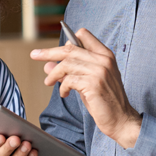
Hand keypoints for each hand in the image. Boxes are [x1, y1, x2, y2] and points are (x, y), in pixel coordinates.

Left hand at [30, 28, 141, 147]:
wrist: (121, 120)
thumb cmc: (104, 100)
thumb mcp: (86, 82)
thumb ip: (70, 71)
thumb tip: (47, 65)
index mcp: (105, 54)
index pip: (84, 35)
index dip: (67, 41)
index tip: (55, 49)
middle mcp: (103, 59)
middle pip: (70, 48)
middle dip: (49, 52)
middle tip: (34, 55)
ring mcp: (99, 71)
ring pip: (67, 64)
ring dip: (53, 74)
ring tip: (48, 82)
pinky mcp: (93, 84)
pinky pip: (69, 80)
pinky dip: (62, 87)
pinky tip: (64, 93)